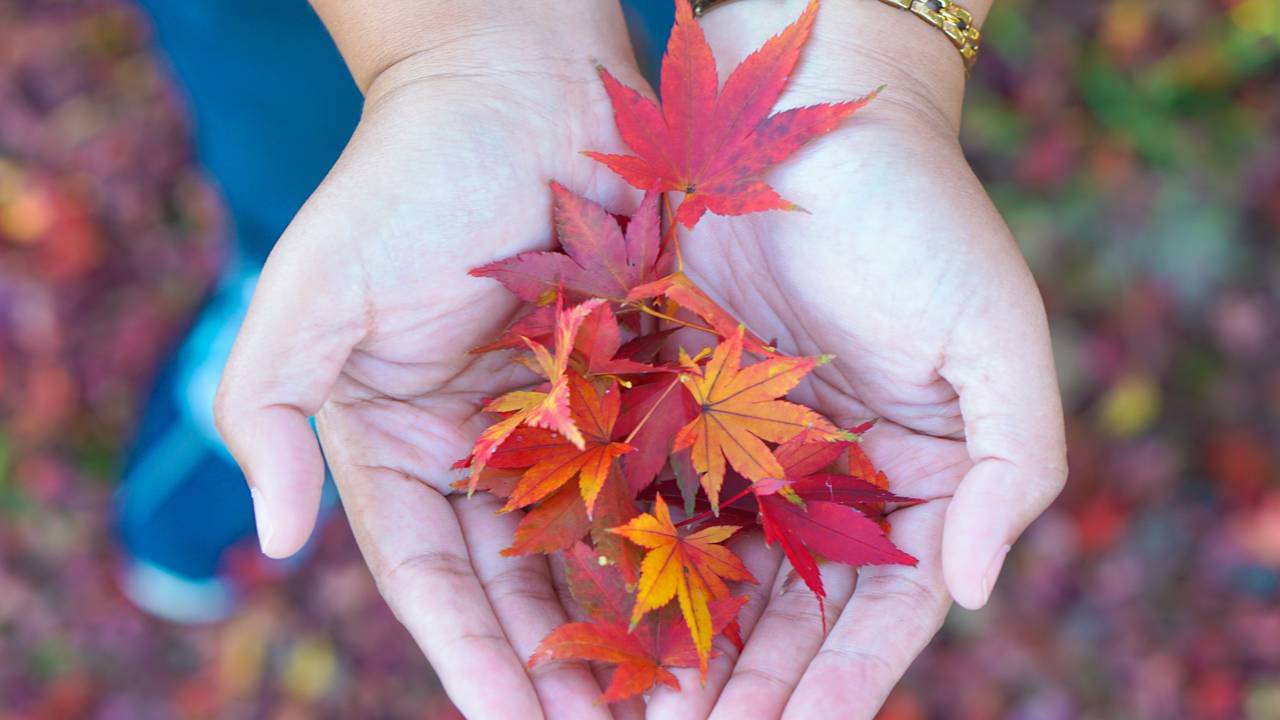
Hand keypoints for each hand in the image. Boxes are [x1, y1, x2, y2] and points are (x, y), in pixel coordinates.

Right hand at [213, 6, 649, 716]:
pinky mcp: (641, 382)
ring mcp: (570, 422)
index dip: (470, 657)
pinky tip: (728, 597)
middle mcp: (488, 451)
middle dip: (560, 667)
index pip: (433, 579)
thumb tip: (270, 538)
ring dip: (632, 625)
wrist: (511, 83)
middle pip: (523, 583)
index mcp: (402, 448)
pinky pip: (666, 474)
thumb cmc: (401, 180)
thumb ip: (267, 410)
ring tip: (679, 699)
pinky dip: (688, 537)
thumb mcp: (310, 293)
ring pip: (602, 546)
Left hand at [642, 2, 1066, 716]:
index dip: (837, 686)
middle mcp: (824, 483)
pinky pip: (647, 502)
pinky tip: (592, 618)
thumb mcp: (1000, 337)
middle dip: (744, 691)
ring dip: (679, 652)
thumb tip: (977, 593)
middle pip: (786, 615)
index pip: (879, 614)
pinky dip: (626, 566)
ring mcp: (744, 453)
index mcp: (912, 483)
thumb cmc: (921, 221)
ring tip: (637, 716)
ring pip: (710, 577)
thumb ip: (1014, 468)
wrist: (804, 120)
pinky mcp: (673, 411)